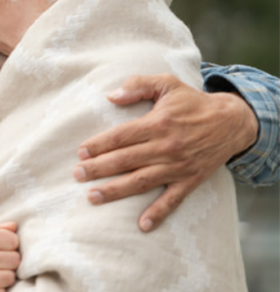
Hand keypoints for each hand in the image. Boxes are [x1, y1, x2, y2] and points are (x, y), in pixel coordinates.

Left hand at [74, 74, 258, 231]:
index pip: (121, 136)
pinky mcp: (190, 180)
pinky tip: (143, 224)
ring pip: (141, 181)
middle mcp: (166, 147)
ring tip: (93, 196)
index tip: (81, 152)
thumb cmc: (193, 102)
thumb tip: (111, 96)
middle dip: (99, 168)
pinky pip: (172, 199)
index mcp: (157, 123)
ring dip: (116, 190)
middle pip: (126, 160)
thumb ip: (138, 85)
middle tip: (77, 175)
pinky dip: (158, 212)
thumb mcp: (167, 83)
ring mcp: (178, 166)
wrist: (232, 122)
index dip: (99, 145)